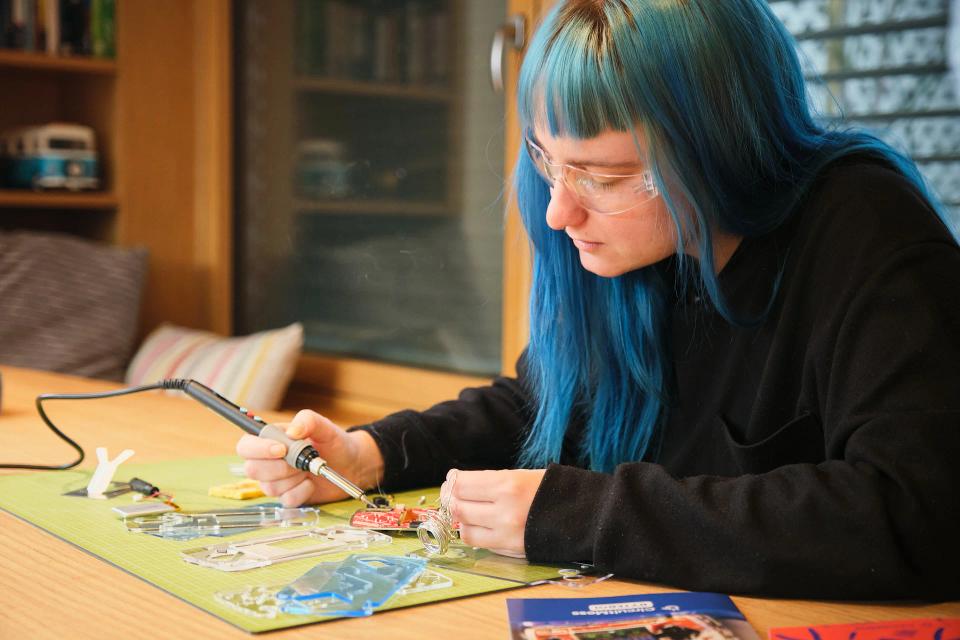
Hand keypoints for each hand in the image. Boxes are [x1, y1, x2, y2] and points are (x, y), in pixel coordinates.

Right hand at [235, 410, 382, 506]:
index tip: (281, 449)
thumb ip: (307, 421)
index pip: (245, 446)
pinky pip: (285, 500)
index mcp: (271, 440)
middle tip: (301, 462)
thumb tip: (293, 431)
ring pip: (268, 487)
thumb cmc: (334, 443)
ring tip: (309, 469)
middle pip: (252, 469)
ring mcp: (276, 480)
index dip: (258, 449)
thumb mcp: (324, 426)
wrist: (351, 465)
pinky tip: (311, 483)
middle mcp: (268, 461)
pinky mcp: (287, 496)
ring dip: (293, 479)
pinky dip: (302, 492)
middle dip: (280, 467)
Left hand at [444, 468, 545, 557]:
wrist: (584, 514)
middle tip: (454, 496)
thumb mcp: (521, 475)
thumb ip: (490, 483)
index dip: (452, 482)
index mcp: (507, 484)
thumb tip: (458, 487)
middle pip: (458, 508)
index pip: (461, 485)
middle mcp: (504, 511)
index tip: (453, 480)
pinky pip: (481, 544)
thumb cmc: (551, 488)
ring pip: (465, 530)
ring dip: (462, 521)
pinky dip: (477, 534)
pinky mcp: (512, 550)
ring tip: (469, 512)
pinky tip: (484, 525)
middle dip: (452, 501)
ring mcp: (507, 534)